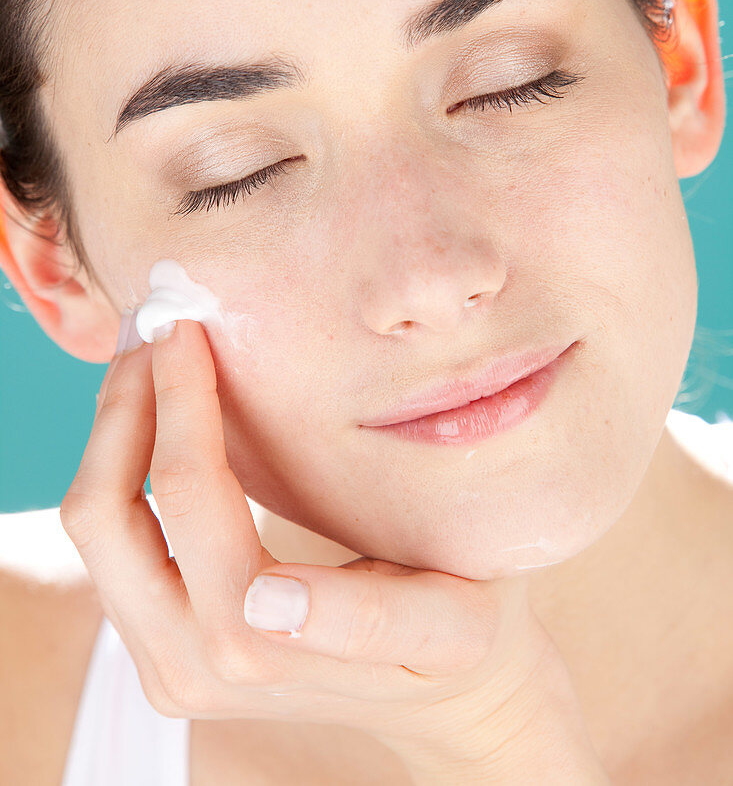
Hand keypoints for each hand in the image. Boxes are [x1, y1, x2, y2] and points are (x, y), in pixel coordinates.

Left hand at [60, 316, 608, 783]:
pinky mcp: (156, 647)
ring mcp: (165, 662)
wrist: (440, 691)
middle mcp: (194, 668)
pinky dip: (120, 461)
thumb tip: (268, 599)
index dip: (180, 411)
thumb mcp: (454, 623)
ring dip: (115, 428)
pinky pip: (108, 542)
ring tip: (152, 355)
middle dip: (127, 406)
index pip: (191, 504)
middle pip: (108, 515)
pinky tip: (159, 409)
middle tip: (162, 327)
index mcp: (265, 651)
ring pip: (94, 526)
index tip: (189, 334)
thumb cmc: (462, 628)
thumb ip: (371, 620)